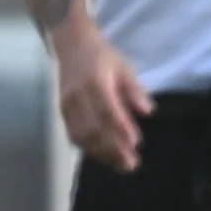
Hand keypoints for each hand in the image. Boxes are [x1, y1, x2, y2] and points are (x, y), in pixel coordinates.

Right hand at [54, 23, 153, 171]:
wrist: (71, 45)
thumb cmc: (102, 56)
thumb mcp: (123, 66)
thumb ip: (134, 90)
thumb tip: (148, 112)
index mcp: (96, 82)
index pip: (108, 111)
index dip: (121, 129)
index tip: (135, 144)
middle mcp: (79, 96)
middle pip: (94, 128)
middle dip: (113, 149)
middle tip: (131, 164)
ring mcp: (67, 105)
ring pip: (82, 136)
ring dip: (101, 153)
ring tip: (120, 165)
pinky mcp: (62, 111)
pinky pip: (73, 135)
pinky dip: (88, 148)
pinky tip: (103, 156)